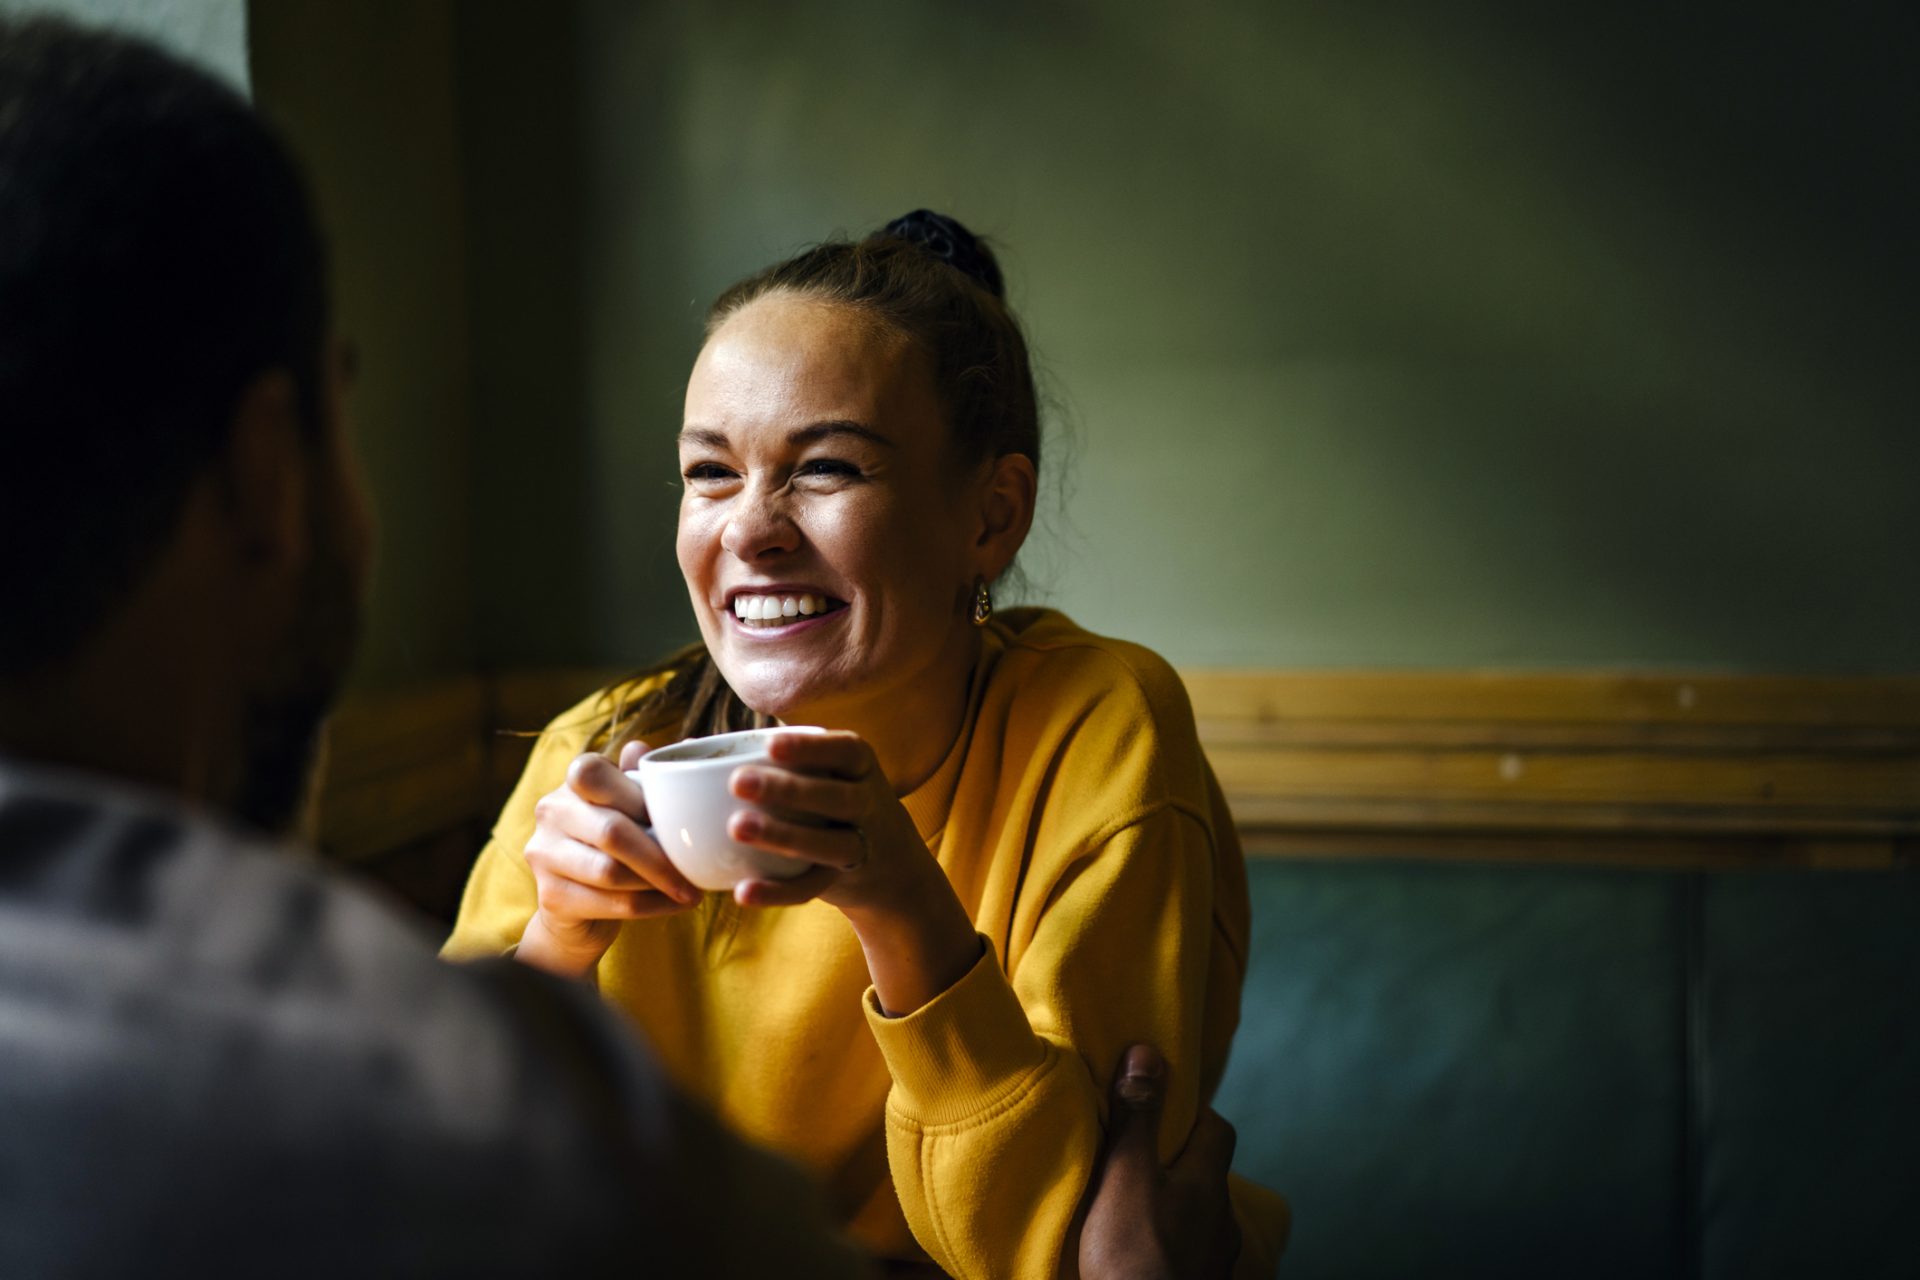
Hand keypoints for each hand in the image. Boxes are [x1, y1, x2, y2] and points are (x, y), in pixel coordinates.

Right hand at [517, 742, 699, 979]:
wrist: (582, 905)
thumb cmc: (617, 842)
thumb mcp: (632, 806)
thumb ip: (646, 780)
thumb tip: (675, 745)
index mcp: (573, 780)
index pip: (597, 775)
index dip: (640, 799)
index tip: (679, 823)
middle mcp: (551, 811)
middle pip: (611, 831)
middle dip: (661, 856)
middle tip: (697, 872)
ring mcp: (544, 854)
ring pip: (611, 872)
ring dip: (658, 884)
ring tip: (690, 890)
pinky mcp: (551, 896)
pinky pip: (611, 903)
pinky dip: (651, 906)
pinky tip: (673, 905)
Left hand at [722, 731, 929, 911]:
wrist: (890, 863)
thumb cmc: (831, 802)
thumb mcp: (822, 774)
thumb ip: (770, 760)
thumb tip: (686, 746)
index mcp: (859, 766)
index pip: (843, 750)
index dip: (810, 748)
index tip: (770, 744)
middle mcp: (868, 802)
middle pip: (835, 797)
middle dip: (788, 789)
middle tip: (737, 782)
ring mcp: (860, 845)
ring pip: (827, 844)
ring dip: (783, 836)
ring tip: (735, 828)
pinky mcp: (843, 882)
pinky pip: (810, 887)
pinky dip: (777, 891)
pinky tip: (741, 892)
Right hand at [1079, 1044, 1241, 1279]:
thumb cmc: (1135, 1257)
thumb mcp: (1125, 1177)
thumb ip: (1136, 1118)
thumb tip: (1148, 1053)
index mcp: (1209, 1183)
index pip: (1218, 1128)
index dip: (1192, 1111)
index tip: (1159, 1106)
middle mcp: (1222, 1220)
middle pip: (1208, 1174)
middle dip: (1177, 1159)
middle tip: (1135, 1155)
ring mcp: (1214, 1260)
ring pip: (1199, 1216)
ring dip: (1174, 1204)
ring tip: (1133, 1204)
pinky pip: (1189, 1250)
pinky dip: (1170, 1241)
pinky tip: (1142, 1249)